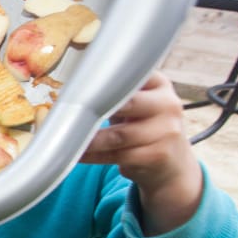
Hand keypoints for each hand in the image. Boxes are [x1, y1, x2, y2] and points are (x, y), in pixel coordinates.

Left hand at [80, 72, 202, 234]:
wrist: (171, 163)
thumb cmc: (143, 126)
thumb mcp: (138, 103)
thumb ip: (116, 91)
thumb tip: (73, 86)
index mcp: (160, 85)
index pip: (133, 75)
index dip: (106, 80)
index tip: (81, 84)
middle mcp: (168, 105)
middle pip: (128, 104)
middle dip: (96, 108)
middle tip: (69, 112)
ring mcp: (167, 132)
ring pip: (118, 136)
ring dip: (89, 140)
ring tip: (66, 138)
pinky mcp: (158, 156)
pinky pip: (118, 156)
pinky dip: (93, 156)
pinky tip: (77, 155)